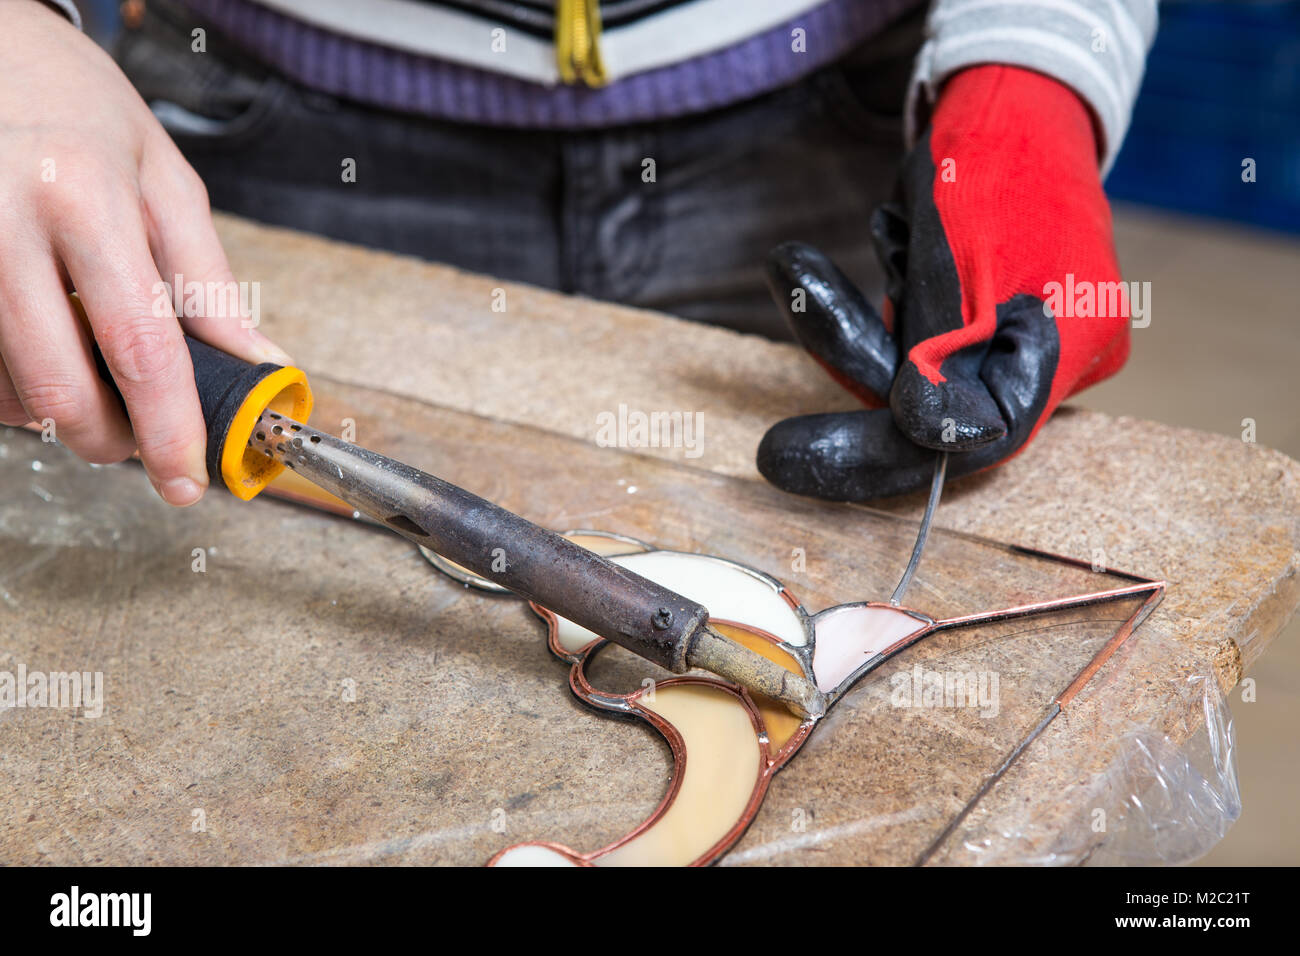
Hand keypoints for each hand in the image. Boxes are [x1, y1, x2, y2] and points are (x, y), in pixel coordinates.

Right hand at [0, 2, 290, 504]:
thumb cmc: (75, 108)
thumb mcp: (163, 180)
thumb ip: (208, 283)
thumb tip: (255, 365)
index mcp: (82, 198)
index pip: (140, 347)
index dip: (169, 429)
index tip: (185, 479)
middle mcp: (0, 223)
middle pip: (58, 388)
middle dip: (108, 438)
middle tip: (138, 437)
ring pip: (3, 389)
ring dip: (56, 409)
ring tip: (88, 368)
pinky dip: (12, 383)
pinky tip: (38, 346)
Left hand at [758, 65, 1131, 499]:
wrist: (1007, 96)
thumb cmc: (992, 163)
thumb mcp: (958, 259)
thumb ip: (943, 346)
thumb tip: (922, 431)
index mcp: (1071, 345)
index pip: (978, 436)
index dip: (887, 452)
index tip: (797, 456)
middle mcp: (1053, 353)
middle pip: (939, 407)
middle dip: (851, 386)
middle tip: (771, 447)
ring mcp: (1018, 333)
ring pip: (917, 366)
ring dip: (856, 325)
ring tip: (797, 266)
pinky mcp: (982, 313)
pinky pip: (915, 333)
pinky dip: (882, 300)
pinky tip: (888, 233)